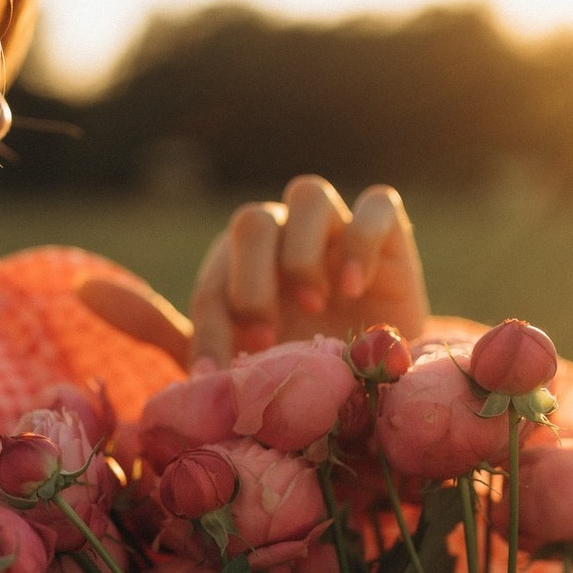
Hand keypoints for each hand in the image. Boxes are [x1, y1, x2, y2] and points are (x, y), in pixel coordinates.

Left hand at [191, 177, 427, 365]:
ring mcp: (334, 227)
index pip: (212, 287)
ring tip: (315, 305)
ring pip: (308, 194)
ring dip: (302, 254)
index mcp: (240, 268)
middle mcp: (283, 235)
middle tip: (266, 339)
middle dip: (251, 285)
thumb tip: (184, 378)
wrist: (380, 373)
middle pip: (252, 222)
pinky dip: (362, 242)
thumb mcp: (261, 375)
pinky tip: (356, 289)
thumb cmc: (310, 371)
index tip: (217, 374)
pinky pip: (376, 205)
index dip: (209, 330)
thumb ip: (221, 366)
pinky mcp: (387, 231)